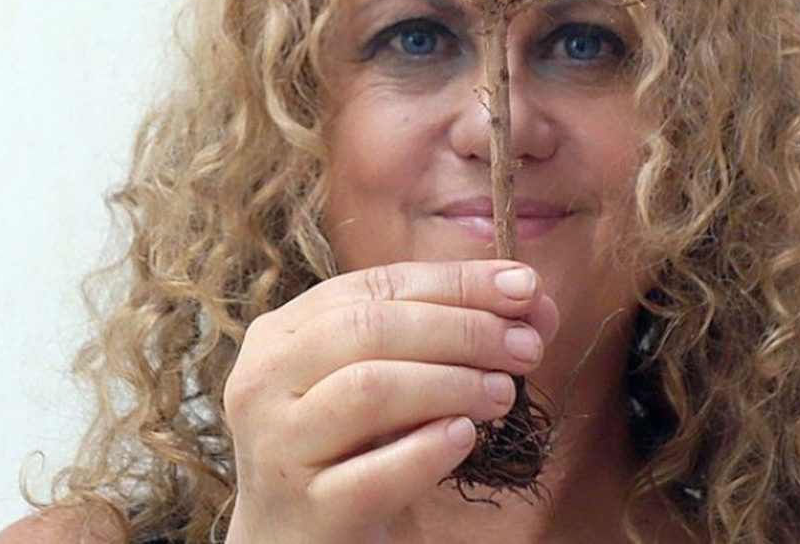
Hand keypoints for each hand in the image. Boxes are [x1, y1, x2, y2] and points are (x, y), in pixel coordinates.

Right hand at [222, 260, 558, 543]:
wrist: (294, 538)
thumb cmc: (349, 444)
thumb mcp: (388, 376)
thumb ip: (447, 333)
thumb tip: (533, 302)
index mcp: (285, 331)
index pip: (377, 285)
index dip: (456, 282)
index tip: (525, 288)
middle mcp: (266, 379)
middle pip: (370, 328)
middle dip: (463, 329)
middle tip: (526, 347)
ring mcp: (277, 447)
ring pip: (369, 389)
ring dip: (452, 383)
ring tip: (502, 394)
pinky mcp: (303, 514)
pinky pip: (372, 475)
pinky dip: (428, 450)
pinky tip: (464, 438)